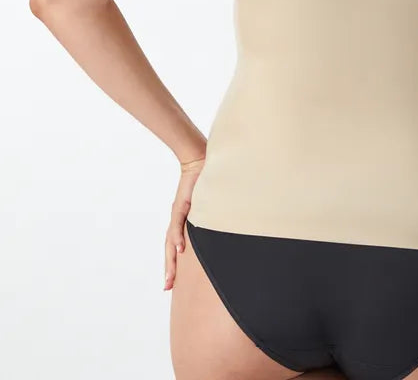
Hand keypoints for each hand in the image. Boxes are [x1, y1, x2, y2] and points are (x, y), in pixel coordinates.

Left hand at [163, 156, 205, 290]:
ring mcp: (178, 213)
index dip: (174, 264)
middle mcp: (178, 219)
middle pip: (170, 248)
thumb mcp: (208, 205)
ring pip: (170, 240)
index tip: (172, 283)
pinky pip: (178, 224)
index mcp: (184, 222)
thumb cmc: (206, 182)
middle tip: (167, 287)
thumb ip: (209, 218)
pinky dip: (178, 237)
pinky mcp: (181, 205)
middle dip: (169, 268)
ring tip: (170, 277)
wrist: (199, 161)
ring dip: (170, 260)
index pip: (176, 246)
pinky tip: (179, 249)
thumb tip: (219, 231)